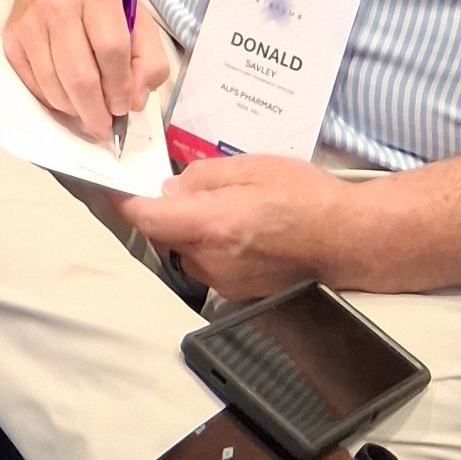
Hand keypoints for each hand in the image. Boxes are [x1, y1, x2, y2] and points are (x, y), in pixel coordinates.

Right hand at [3, 0, 171, 140]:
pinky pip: (33, 85)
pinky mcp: (11, 37)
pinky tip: (68, 97)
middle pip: (79, 75)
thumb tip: (132, 102)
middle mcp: (57, 4)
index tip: (125, 103)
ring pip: (53, 86)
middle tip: (106, 123)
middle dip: (96, 111)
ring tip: (89, 111)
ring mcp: (29, 22)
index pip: (111, 49)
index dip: (121, 86)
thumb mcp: (139, 18)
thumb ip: (150, 61)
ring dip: (75, 111)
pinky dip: (53, 101)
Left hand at [117, 157, 353, 299]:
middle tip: (191, 184)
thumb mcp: (249, 167)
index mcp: (213, 226)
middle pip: (164, 234)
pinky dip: (211, 243)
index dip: (122, 201)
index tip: (110, 185)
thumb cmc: (307, 197)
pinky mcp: (239, 292)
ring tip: (230, 204)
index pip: (147, 219)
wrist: (350, 240)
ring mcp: (226, 282)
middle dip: (167, 209)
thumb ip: (201, 178)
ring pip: (186, 249)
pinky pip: (208, 262)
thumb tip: (169, 189)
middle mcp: (213, 262)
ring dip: (192, 227)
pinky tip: (241, 226)